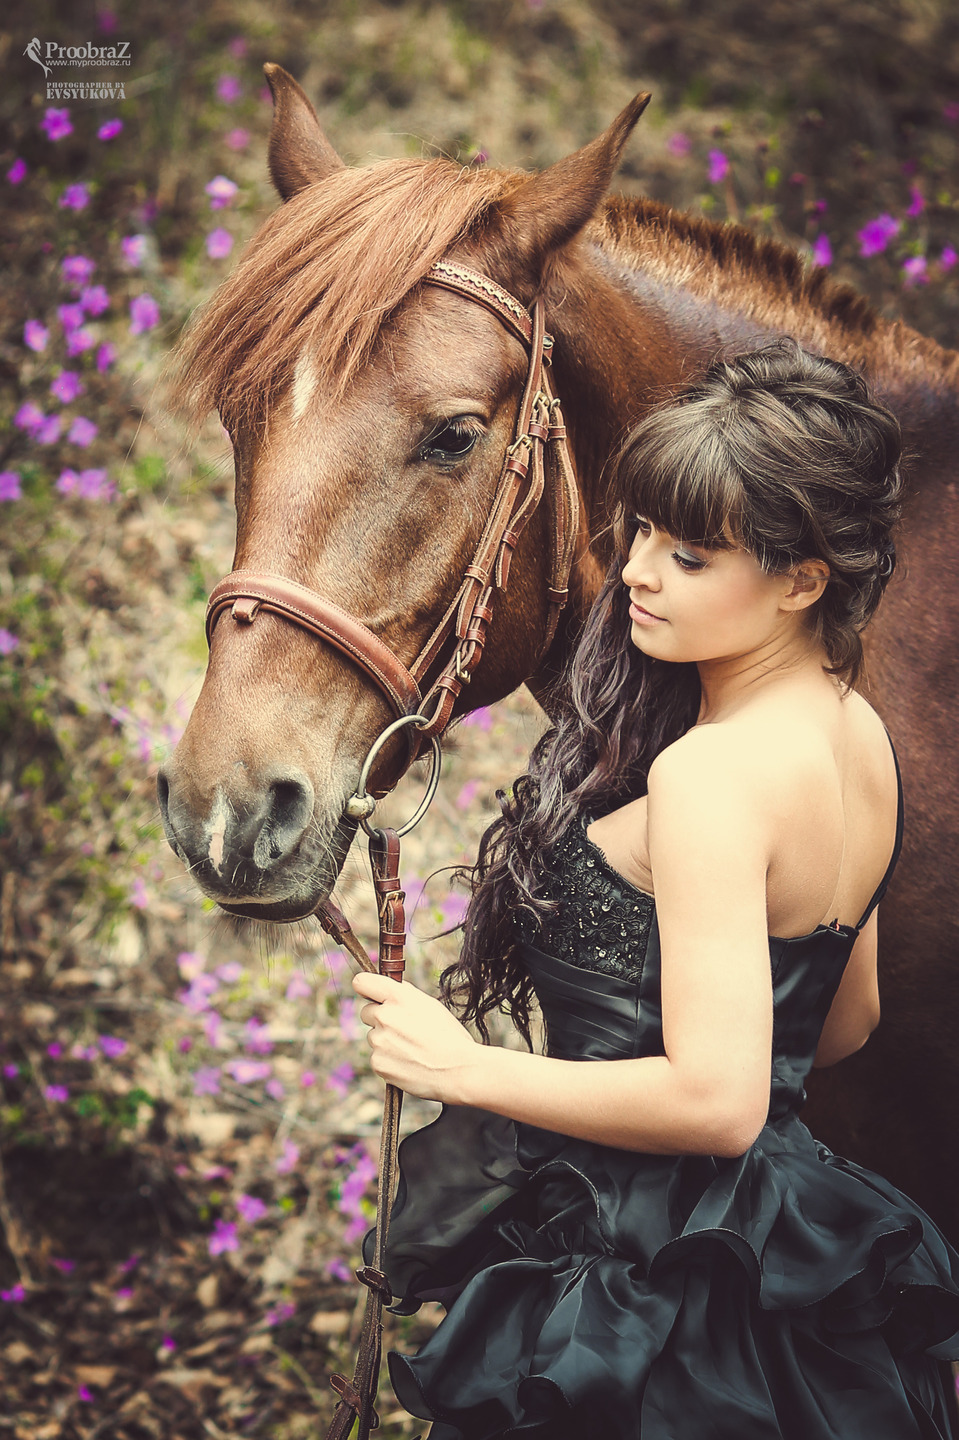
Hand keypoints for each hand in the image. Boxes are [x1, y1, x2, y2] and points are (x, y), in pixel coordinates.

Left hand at [352, 973, 481, 1103]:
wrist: (459, 1071)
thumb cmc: (450, 1036)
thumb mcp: (430, 1005)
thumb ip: (405, 995)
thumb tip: (390, 990)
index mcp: (399, 997)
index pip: (361, 982)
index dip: (366, 988)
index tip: (371, 995)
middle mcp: (384, 1016)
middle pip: (366, 1012)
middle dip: (379, 1018)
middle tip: (402, 1028)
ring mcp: (379, 1041)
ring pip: (373, 1037)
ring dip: (386, 1041)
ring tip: (412, 1049)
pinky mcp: (378, 1063)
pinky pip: (377, 1058)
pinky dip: (389, 1061)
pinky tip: (409, 1063)